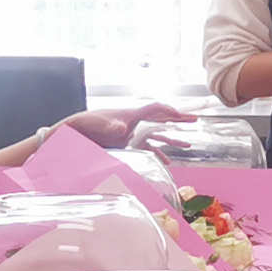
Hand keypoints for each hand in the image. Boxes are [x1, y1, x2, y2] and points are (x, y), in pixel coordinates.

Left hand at [64, 102, 190, 147]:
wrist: (77, 130)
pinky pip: (148, 148)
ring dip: (172, 140)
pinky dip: (159, 153)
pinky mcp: (127, 143)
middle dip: (178, 120)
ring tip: (187, 144)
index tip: (181, 114)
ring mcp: (132, 133)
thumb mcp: (101, 126)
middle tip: (194, 120)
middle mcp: (135, 122)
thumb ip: (112, 128)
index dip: (168, 111)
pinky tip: (167, 161)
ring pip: (157, 135)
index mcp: (131, 115)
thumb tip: (121, 129)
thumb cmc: (89, 125)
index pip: (155, 109)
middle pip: (161, 119)